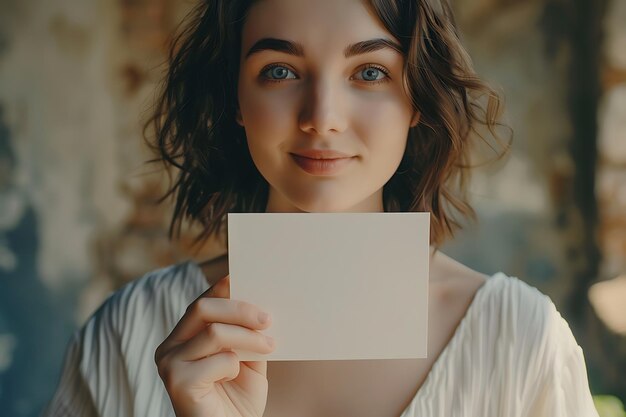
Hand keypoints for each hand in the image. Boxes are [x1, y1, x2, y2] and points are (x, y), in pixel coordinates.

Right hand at [155, 275, 274, 416]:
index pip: (200, 303)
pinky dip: (235, 366)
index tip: (244, 279)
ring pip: (214, 332)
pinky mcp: (177, 383)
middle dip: (240, 309)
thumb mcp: (246, 358)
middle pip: (202, 308)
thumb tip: (258, 303)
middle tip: (268, 319)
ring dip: (249, 338)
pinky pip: (219, 360)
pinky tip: (235, 378)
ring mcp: (169, 365)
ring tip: (270, 347)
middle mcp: (169, 348)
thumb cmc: (237, 400)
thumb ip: (246, 333)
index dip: (221, 289)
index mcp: (182, 339)